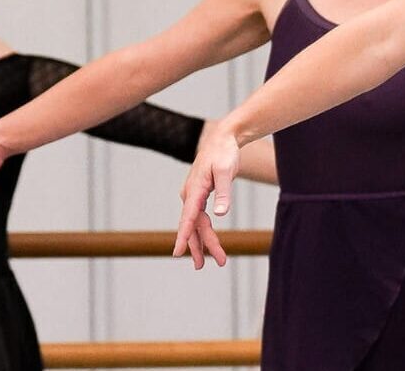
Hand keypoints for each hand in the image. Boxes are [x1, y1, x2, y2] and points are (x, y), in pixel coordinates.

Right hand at [173, 123, 240, 268]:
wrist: (223, 139)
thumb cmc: (225, 153)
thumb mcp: (226, 172)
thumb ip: (223, 193)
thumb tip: (220, 214)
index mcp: (194, 190)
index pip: (188, 218)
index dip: (184, 236)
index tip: (178, 253)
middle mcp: (190, 195)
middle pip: (194, 225)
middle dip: (202, 246)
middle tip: (211, 265)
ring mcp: (193, 195)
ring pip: (197, 224)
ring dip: (203, 242)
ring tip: (212, 261)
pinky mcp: (199, 195)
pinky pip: (199, 218)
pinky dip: (204, 231)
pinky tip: (208, 242)